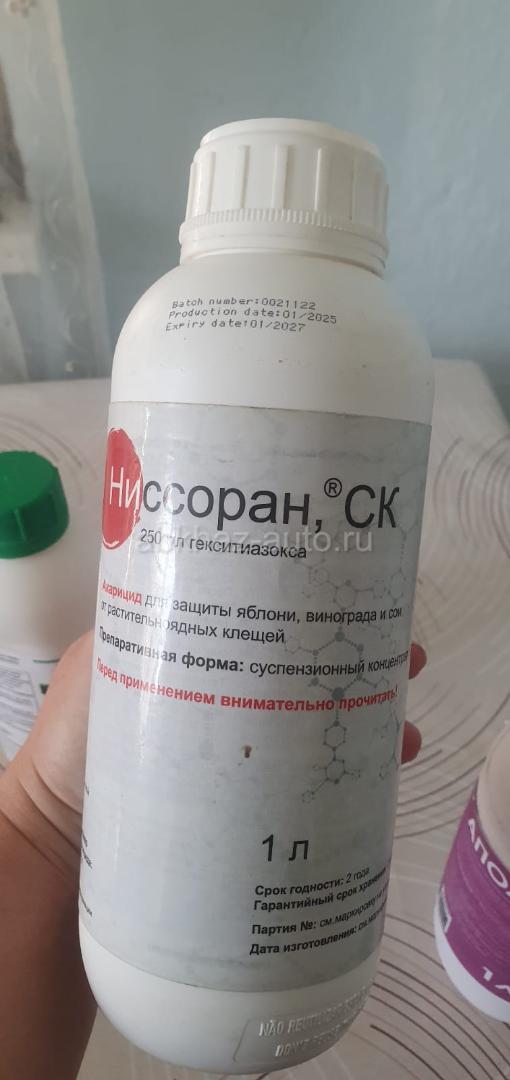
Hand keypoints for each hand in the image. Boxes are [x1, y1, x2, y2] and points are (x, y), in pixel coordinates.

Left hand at [6, 634, 425, 869]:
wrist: (56, 833)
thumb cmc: (77, 739)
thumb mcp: (113, 656)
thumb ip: (155, 616)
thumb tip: (214, 561)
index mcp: (205, 655)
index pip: (276, 622)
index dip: (326, 608)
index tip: (369, 599)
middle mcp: (232, 701)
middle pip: (310, 675)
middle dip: (364, 665)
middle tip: (408, 661)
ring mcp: (243, 754)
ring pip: (318, 727)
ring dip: (370, 722)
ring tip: (405, 732)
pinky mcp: (247, 804)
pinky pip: (308, 784)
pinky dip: (350, 777)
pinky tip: (382, 775)